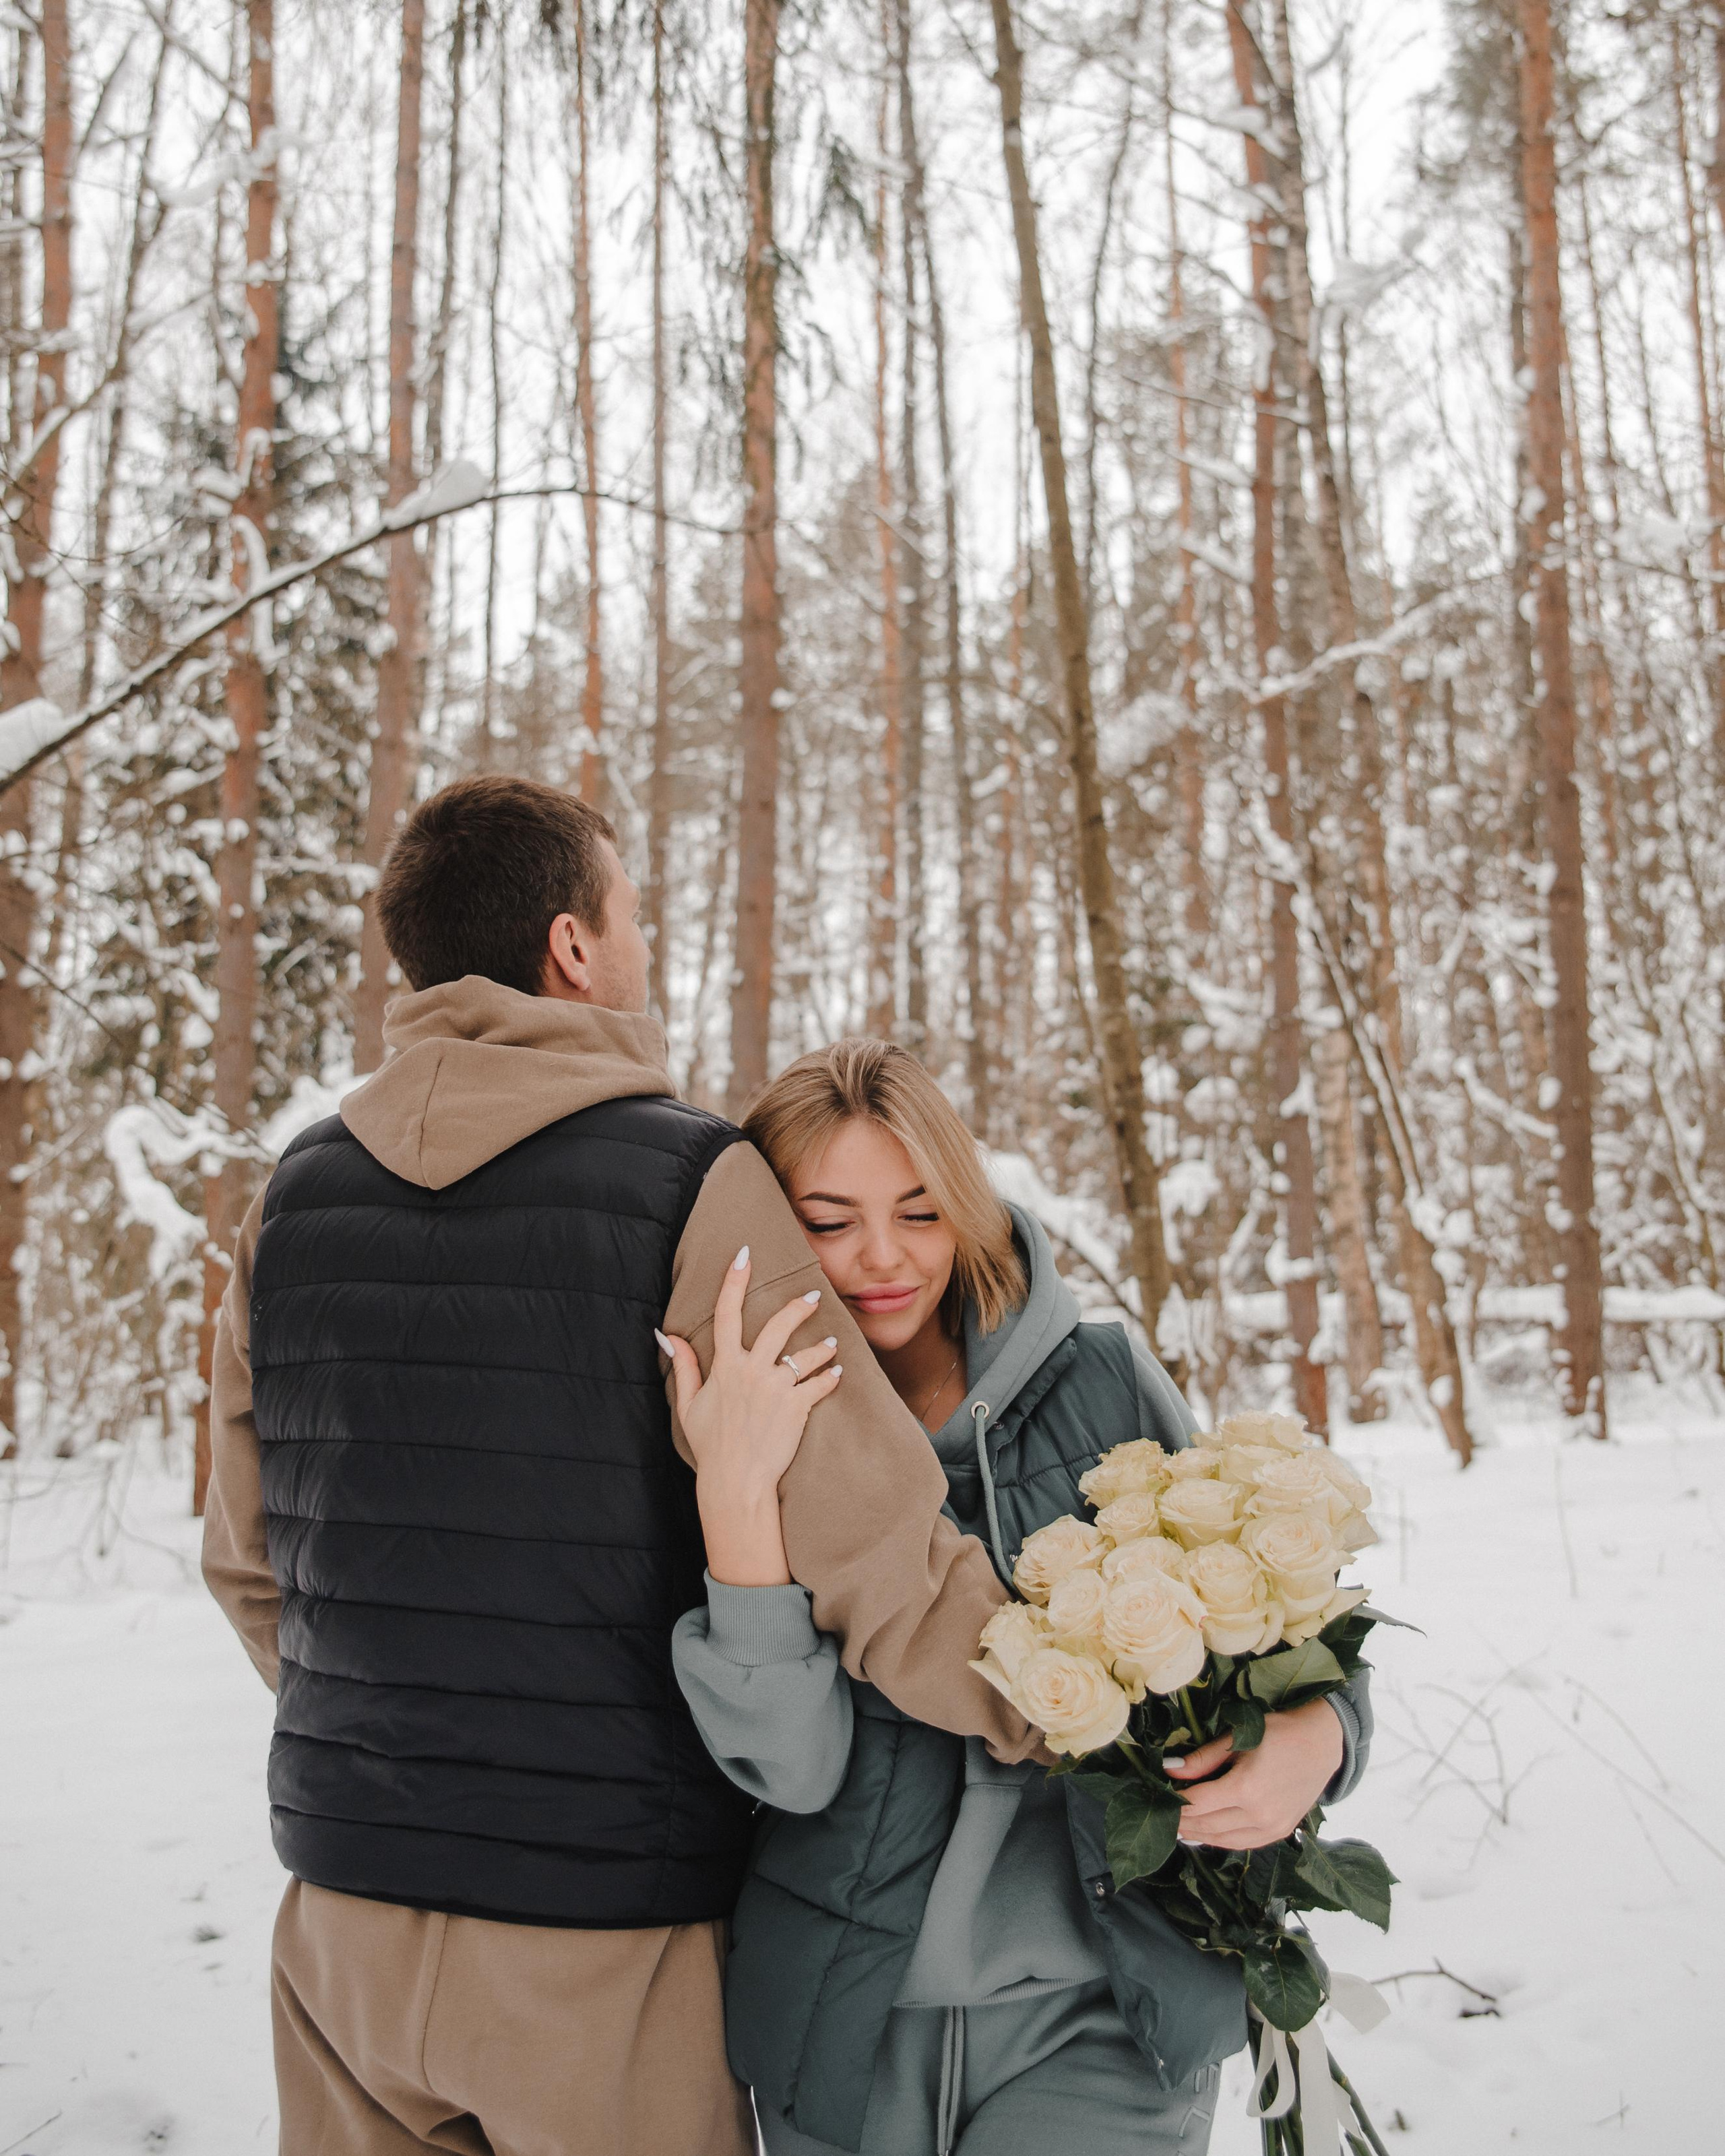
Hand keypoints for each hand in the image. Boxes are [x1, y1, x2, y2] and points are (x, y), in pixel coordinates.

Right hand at [658, 1246, 841, 1586]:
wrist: (736, 1481)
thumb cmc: (711, 1445)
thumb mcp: (690, 1405)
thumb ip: (684, 1367)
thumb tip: (667, 1337)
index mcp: (725, 1367)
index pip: (726, 1313)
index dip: (734, 1280)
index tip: (744, 1254)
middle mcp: (751, 1372)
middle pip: (778, 1326)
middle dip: (799, 1307)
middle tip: (814, 1297)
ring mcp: (776, 1389)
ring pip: (807, 1355)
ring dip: (823, 1347)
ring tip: (831, 1344)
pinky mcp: (797, 1408)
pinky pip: (820, 1384)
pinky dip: (830, 1378)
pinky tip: (836, 1374)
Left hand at [1165, 1698, 1344, 1849]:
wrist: (1321, 1744)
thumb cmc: (1278, 1733)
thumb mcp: (1237, 1738)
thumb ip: (1202, 1759)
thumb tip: (1169, 1769)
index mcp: (1246, 1788)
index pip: (1197, 1804)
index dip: (1174, 1803)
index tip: (1157, 1798)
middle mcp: (1259, 1815)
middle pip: (1207, 1825)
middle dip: (1181, 1821)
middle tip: (1160, 1815)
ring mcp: (1272, 1828)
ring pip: (1223, 1839)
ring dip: (1197, 1834)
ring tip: (1177, 1827)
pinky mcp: (1280, 1832)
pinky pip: (1243, 1843)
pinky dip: (1221, 1840)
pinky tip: (1205, 1834)